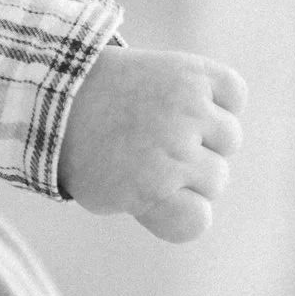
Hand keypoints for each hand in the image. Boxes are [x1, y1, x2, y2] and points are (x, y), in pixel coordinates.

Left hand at [58, 47, 244, 241]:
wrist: (59, 90)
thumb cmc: (86, 149)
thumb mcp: (107, 195)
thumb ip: (157, 208)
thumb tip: (202, 200)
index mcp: (148, 191)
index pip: (196, 222)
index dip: (179, 210)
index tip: (154, 193)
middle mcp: (174, 152)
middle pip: (216, 180)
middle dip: (188, 170)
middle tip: (149, 148)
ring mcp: (188, 110)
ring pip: (229, 138)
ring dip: (205, 134)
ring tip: (165, 121)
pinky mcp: (196, 74)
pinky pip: (235, 93)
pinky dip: (220, 97)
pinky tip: (188, 98)